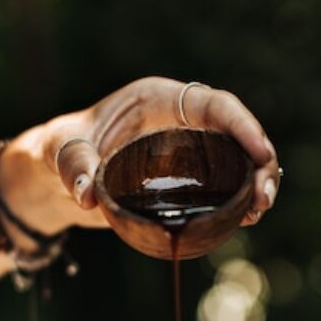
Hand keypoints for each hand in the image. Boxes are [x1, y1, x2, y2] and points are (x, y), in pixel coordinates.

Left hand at [0, 77, 280, 235]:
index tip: (260, 153)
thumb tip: (87, 197)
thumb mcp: (63, 153)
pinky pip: (222, 186)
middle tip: (264, 198)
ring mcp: (187, 153)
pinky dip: (238, 200)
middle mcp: (180, 122)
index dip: (241, 125)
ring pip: (236, 161)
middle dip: (258, 161)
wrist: (57, 177)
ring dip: (255, 183)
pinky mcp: (186, 181)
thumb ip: (75, 168)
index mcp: (158, 100)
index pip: (211, 104)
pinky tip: (246, 220)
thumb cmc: (61, 150)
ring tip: (258, 212)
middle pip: (234, 133)